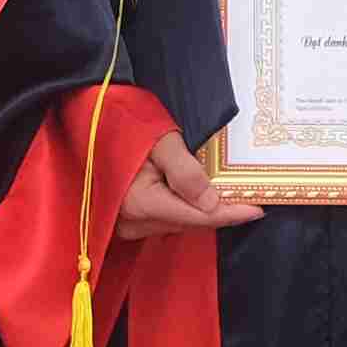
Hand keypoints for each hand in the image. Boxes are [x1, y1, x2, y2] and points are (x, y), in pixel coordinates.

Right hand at [118, 130, 264, 236]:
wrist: (89, 122)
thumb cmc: (123, 123)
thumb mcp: (160, 140)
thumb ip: (185, 172)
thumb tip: (213, 203)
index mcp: (141, 204)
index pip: (197, 216)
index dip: (230, 213)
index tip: (258, 209)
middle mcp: (133, 223)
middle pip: (191, 223)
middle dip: (220, 211)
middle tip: (248, 196)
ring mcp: (128, 225)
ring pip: (180, 223)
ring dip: (204, 210)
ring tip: (229, 193)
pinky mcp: (129, 221)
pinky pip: (167, 219)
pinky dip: (187, 208)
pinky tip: (200, 195)